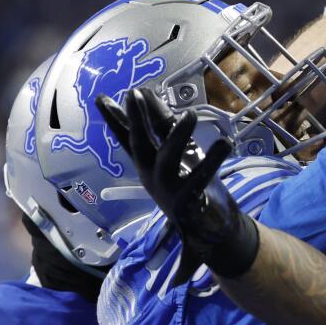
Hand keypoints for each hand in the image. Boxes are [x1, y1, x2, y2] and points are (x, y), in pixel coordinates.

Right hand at [96, 88, 257, 284]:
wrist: (210, 230)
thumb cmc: (192, 188)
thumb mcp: (179, 154)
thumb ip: (166, 128)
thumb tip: (150, 96)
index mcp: (148, 166)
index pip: (127, 139)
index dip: (115, 120)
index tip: (101, 98)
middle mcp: (152, 176)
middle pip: (140, 145)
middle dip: (136, 120)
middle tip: (134, 94)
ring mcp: (168, 190)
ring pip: (168, 160)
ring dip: (178, 136)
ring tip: (191, 114)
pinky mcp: (188, 202)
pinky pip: (200, 178)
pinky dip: (212, 160)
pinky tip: (225, 142)